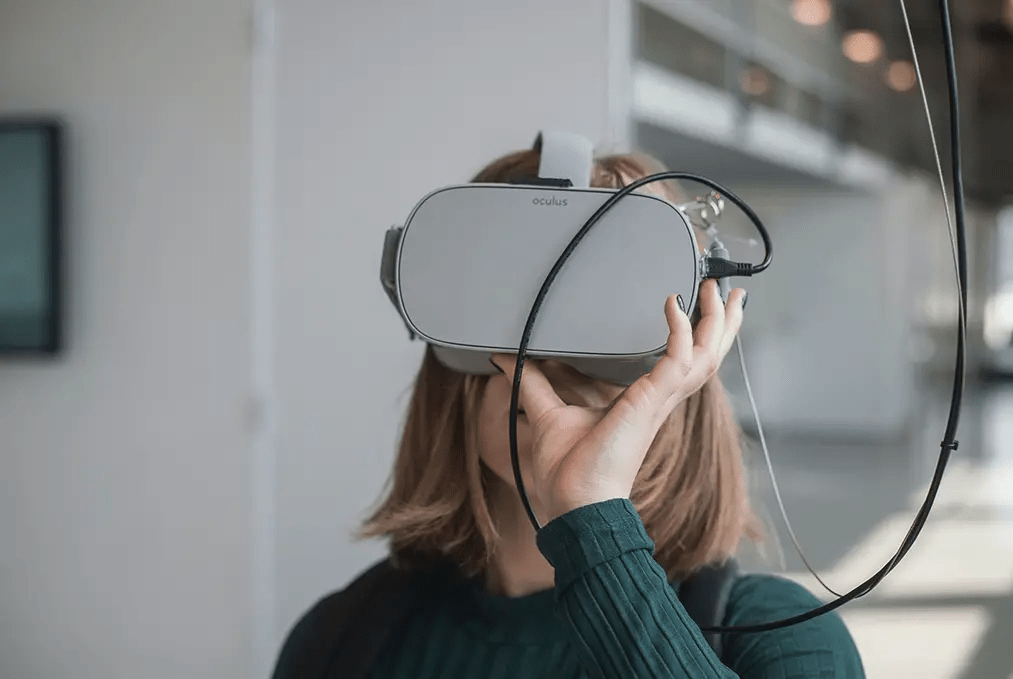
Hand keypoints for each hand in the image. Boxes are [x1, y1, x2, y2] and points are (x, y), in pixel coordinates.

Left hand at [489, 280, 745, 523]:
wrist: (574, 504)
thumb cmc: (567, 471)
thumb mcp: (547, 412)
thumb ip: (532, 382)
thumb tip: (506, 358)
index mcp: (646, 402)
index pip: (684, 363)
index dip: (697, 335)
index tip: (696, 305)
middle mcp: (660, 399)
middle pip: (708, 355)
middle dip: (722, 322)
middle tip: (729, 291)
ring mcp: (660, 400)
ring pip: (706, 355)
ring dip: (716, 321)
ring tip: (720, 291)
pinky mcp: (652, 401)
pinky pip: (678, 358)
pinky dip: (679, 330)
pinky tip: (672, 305)